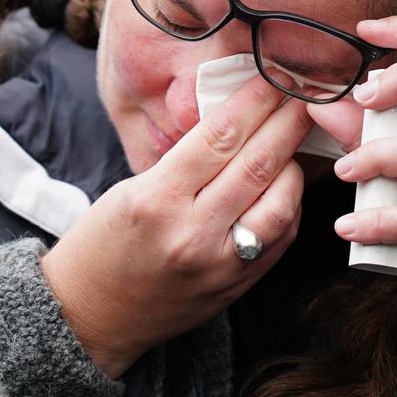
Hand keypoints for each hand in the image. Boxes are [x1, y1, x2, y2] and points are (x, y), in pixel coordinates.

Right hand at [41, 75, 310, 377]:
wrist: (91, 317)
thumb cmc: (103, 246)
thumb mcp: (130, 191)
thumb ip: (184, 162)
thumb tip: (235, 124)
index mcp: (156, 199)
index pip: (219, 137)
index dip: (253, 101)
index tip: (273, 78)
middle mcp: (192, 232)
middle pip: (257, 164)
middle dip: (286, 123)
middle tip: (305, 97)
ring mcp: (218, 265)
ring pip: (279, 204)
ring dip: (294, 165)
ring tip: (295, 143)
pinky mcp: (234, 287)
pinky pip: (278, 239)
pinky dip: (289, 206)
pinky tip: (285, 186)